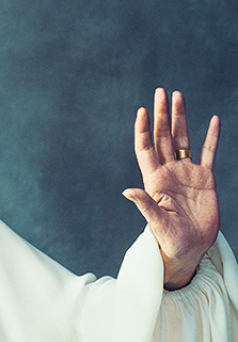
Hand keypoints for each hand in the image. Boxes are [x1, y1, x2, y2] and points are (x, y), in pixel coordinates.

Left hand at [123, 88, 220, 289]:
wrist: (189, 250)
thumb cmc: (169, 240)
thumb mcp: (156, 223)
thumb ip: (145, 205)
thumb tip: (127, 191)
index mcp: (154, 180)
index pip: (146, 148)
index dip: (144, 130)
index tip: (143, 110)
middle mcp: (169, 172)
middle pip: (163, 137)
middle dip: (162, 114)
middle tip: (161, 91)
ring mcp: (187, 173)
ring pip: (182, 139)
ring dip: (180, 118)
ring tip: (178, 96)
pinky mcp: (205, 179)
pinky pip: (209, 153)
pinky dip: (212, 137)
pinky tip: (214, 120)